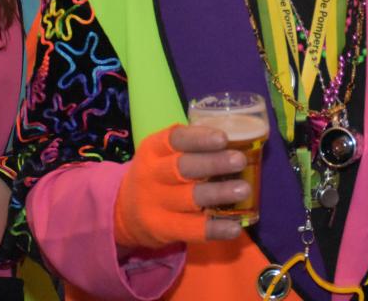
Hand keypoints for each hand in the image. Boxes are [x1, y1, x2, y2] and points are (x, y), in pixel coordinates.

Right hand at [114, 124, 249, 249]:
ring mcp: (156, 204)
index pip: (175, 139)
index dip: (199, 139)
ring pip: (190, 198)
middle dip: (213, 163)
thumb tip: (237, 140)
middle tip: (240, 161)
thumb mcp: (162, 153)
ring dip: (218, 193)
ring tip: (244, 189)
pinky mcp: (162, 229)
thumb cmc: (157, 174)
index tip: (223, 138)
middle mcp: (152, 174)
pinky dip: (214, 229)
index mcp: (153, 149)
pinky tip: (235, 226)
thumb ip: (191, 146)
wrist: (124, 211)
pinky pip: (191, 229)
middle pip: (183, 168)